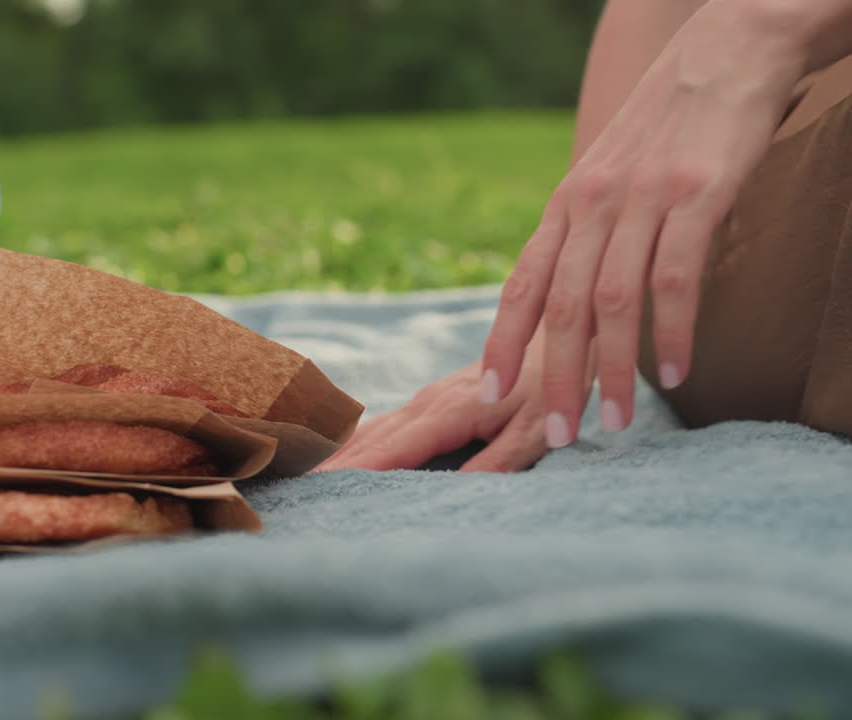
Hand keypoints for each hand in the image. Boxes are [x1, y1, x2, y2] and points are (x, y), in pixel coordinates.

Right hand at [314, 332, 558, 472]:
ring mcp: (427, 397)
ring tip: (300, 475)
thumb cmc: (554, 389)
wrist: (558, 334)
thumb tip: (456, 492)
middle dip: (333, 465)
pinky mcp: (431, 398)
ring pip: (373, 429)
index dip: (358, 469)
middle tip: (293, 488)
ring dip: (338, 453)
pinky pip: (385, 423)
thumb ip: (497, 461)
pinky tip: (335, 454)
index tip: (321, 485)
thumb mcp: (538, 431)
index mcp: (453, 411)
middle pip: (373, 439)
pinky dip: (356, 440)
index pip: (396, 448)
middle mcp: (430, 401)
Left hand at [478, 0, 807, 447]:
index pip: (521, 286)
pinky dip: (673, 330)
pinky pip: (677, 276)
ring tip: (614, 423)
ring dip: (612, 370)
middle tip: (555, 437)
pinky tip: (675, 372)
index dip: (502, 344)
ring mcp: (641, 201)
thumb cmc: (664, 132)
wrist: (722, 54)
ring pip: (613, 302)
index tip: (489, 397)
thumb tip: (572, 305)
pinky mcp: (697, 195)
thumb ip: (585, 237)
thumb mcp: (605, 181)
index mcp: (564, 208)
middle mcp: (591, 207)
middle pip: (561, 308)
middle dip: (555, 379)